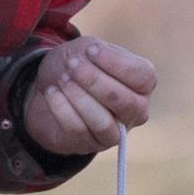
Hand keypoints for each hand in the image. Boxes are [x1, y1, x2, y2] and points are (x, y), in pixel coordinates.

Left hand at [19, 38, 159, 154]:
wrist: (49, 88)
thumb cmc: (76, 67)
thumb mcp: (86, 49)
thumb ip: (96, 50)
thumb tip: (95, 55)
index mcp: (142, 85)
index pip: (144, 77)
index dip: (117, 63)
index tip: (91, 50)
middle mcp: (135, 113)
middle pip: (125, 102)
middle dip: (95, 80)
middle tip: (72, 65)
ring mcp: (113, 133)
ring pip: (103, 122)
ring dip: (79, 97)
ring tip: (63, 79)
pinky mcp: (89, 145)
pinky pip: (77, 130)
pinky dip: (61, 108)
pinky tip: (52, 92)